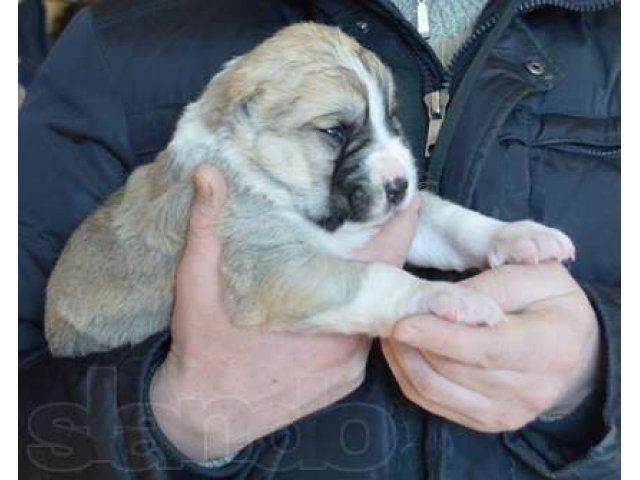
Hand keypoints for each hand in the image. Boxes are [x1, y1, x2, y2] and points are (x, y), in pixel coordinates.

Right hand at [150, 166, 421, 460]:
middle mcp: (348, 343)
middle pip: (383, 287)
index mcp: (321, 311)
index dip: (399, 228)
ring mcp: (351, 368)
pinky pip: (364, 340)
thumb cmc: (203, 348)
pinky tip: (336, 300)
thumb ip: (206, 226)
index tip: (410, 198)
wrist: (204, 417)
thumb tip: (209, 172)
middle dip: (381, 251)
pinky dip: (357, 317)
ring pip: (376, 314)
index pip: (381, 262)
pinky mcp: (346, 384)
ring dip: (369, 286)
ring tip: (353, 255)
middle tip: (375, 217)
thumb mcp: (196, 284)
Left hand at [382, 263, 600, 432]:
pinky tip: (401, 349)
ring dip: (403, 358)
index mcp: (550, 348)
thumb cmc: (553, 302)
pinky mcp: (485, 422)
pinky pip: (432, 402)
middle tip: (388, 312)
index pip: (485, 348)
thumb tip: (445, 304)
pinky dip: (407, 375)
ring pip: (435, 390)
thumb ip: (492, 286)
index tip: (401, 322)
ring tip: (391, 327)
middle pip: (453, 370)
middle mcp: (531, 391)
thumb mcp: (537, 275)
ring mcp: (507, 413)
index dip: (439, 336)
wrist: (575, 352)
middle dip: (413, 342)